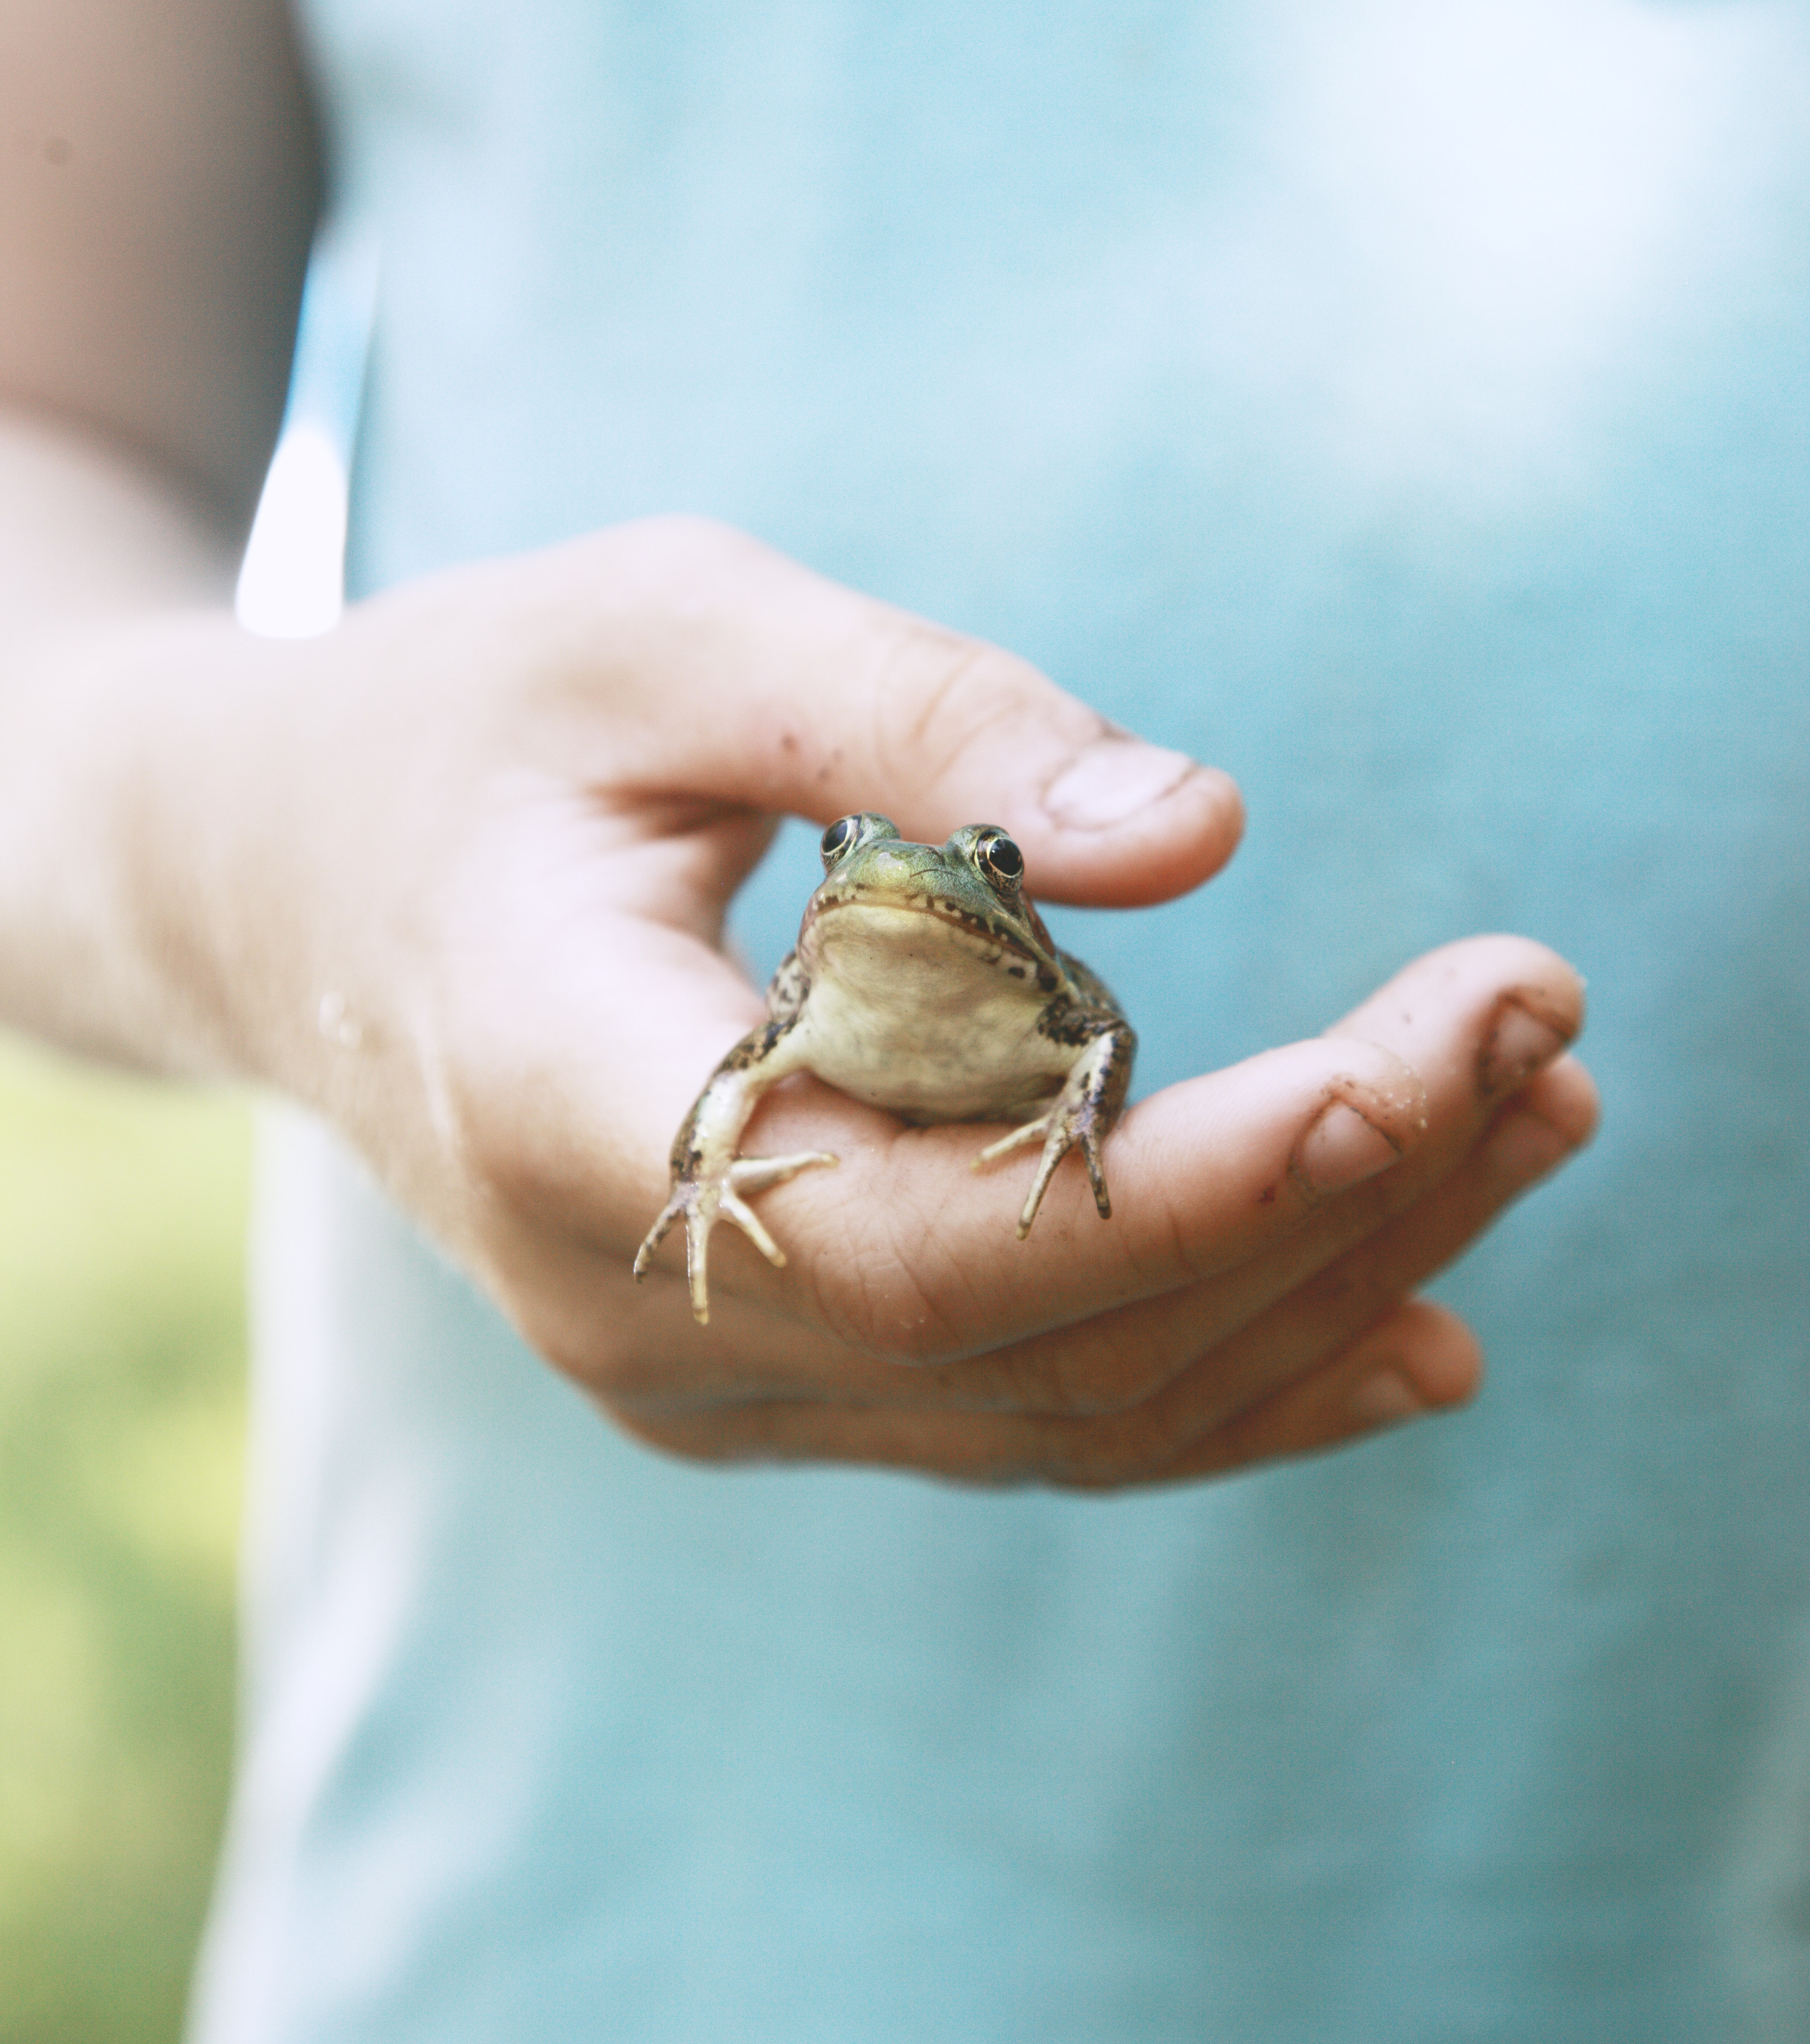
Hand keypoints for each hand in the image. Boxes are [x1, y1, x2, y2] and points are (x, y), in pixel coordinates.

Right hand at [117, 519, 1595, 1483]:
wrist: (282, 894)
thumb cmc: (467, 722)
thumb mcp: (661, 633)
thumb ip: (912, 715)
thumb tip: (1201, 828)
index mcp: (567, 1110)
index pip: (923, 1240)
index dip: (1183, 1184)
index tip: (1410, 1063)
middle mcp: (637, 1308)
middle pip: (1042, 1338)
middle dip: (1326, 1199)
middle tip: (1543, 1035)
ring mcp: (702, 1373)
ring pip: (1066, 1405)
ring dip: (1321, 1279)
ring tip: (1531, 1128)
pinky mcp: (768, 1365)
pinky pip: (1027, 1410)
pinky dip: (1228, 1357)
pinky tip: (1412, 1312)